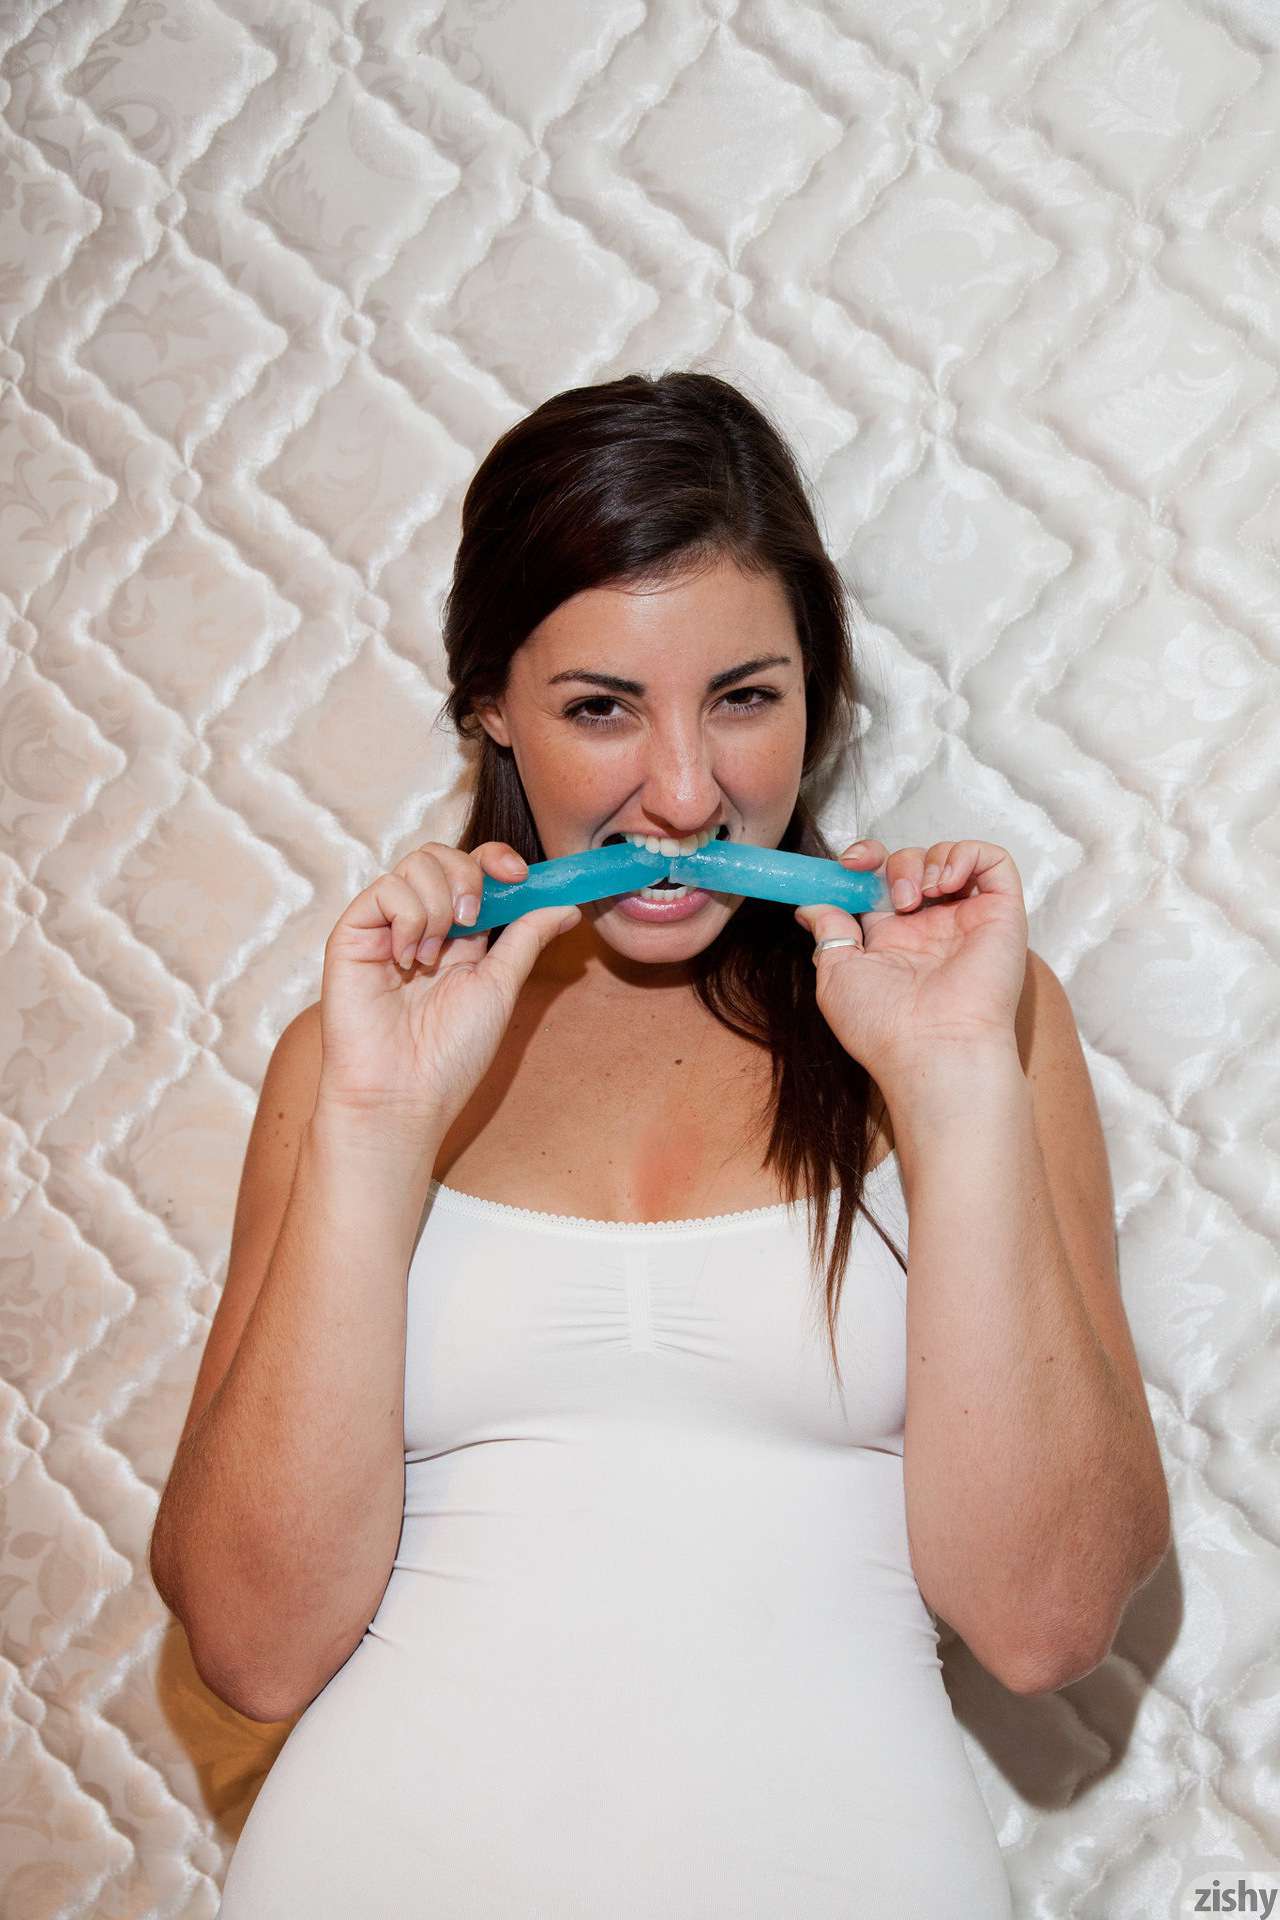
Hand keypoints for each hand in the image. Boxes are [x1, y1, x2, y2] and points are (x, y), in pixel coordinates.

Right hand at [316, 840, 579, 1139]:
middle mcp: (421, 925)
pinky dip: (408, 918)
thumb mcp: (500, 986)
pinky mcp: (353, 934)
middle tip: (472, 921)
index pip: (475, 871)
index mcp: (459, 937)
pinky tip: (406, 960)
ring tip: (432, 958)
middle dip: (469, 877)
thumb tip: (566, 905)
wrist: (403, 1093)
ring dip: (439, 905)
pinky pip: (386, 889)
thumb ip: (527, 937)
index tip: (518, 874)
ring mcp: (385, 927)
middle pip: (443, 855)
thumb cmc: (451, 1053)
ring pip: (416, 864)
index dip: (496, 860)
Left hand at [794, 838, 1028, 1082]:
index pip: (881, 880)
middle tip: (895, 899)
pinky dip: (967, 854)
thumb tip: (810, 906)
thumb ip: (829, 932)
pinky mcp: (1002, 914)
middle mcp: (931, 927)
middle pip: (913, 863)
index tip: (849, 864)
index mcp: (893, 939)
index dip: (866, 859)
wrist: (932, 1048)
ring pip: (949, 857)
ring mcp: (967, 919)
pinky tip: (947, 884)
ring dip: (926, 861)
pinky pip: (994, 861)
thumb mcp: (837, 974)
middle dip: (895, 863)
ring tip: (920, 898)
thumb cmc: (883, 1025)